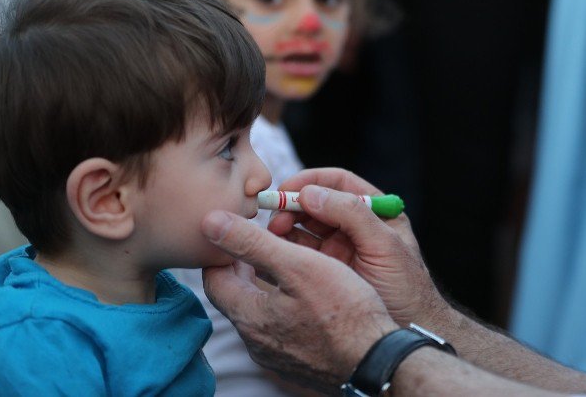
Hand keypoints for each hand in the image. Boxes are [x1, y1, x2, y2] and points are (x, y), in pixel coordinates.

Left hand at [201, 210, 397, 387]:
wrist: (376, 361)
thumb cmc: (343, 311)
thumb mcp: (297, 266)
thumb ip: (252, 243)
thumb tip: (210, 222)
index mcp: (249, 318)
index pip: (214, 280)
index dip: (222, 252)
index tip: (239, 232)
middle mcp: (256, 343)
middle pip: (238, 297)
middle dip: (246, 267)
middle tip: (263, 241)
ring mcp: (278, 357)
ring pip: (261, 314)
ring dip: (268, 287)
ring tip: (289, 263)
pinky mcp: (299, 363)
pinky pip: (282, 329)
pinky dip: (287, 306)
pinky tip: (310, 296)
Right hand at [266, 168, 450, 328]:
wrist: (407, 333)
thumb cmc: (407, 289)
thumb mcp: (385, 246)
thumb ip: (353, 215)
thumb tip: (312, 193)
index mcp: (375, 211)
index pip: (339, 182)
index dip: (311, 180)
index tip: (286, 187)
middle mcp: (354, 226)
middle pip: (316, 203)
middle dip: (292, 205)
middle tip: (273, 218)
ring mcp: (339, 249)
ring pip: (304, 228)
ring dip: (285, 227)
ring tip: (270, 236)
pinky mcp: (327, 272)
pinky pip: (300, 253)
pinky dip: (284, 249)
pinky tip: (272, 252)